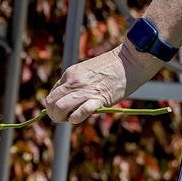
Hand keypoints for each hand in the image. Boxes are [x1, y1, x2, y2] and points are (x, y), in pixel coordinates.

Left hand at [45, 45, 164, 123]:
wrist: (130, 61)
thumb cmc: (110, 68)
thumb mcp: (85, 71)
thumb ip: (75, 83)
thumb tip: (67, 99)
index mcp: (69, 74)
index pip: (52, 94)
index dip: (53, 105)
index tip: (61, 110)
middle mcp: (73, 82)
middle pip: (51, 102)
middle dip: (53, 113)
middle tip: (62, 118)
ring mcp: (85, 90)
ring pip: (60, 107)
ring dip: (60, 118)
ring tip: (69, 119)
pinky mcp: (98, 98)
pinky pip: (80, 111)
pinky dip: (75, 118)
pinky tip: (77, 118)